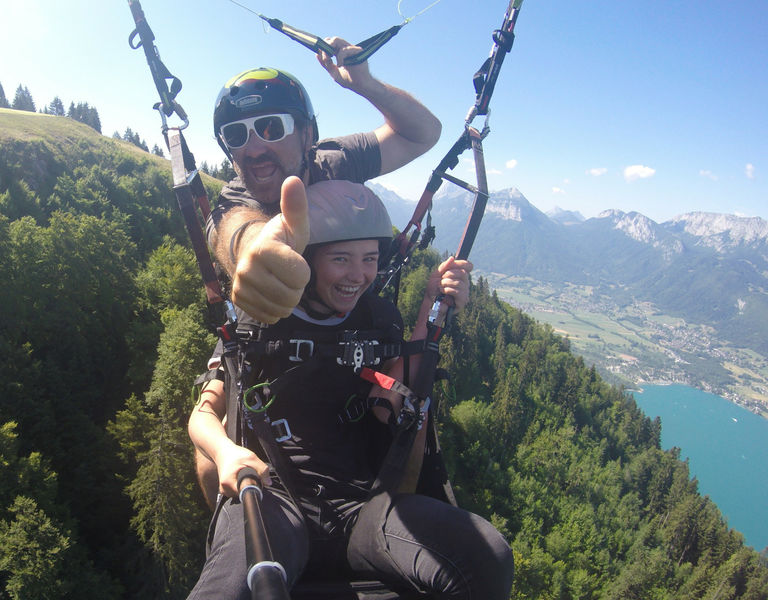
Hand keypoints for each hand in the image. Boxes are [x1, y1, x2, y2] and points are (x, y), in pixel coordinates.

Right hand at [216, 443, 271, 496]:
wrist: (222, 452)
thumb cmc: (235, 454)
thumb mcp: (251, 458)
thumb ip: (262, 470)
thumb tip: (268, 483)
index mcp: (228, 482)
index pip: (245, 493)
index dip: (254, 487)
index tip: (255, 479)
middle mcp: (224, 489)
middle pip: (244, 493)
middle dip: (250, 484)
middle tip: (249, 472)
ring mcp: (224, 490)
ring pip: (241, 493)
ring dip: (246, 485)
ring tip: (243, 473)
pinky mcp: (225, 489)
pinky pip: (237, 491)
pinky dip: (241, 485)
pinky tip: (240, 476)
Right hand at [232, 177, 310, 322]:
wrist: (255, 252)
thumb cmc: (282, 239)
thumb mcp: (294, 224)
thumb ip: (296, 206)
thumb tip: (293, 180)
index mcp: (263, 248)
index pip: (301, 276)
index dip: (304, 271)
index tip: (295, 260)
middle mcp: (246, 268)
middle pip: (291, 296)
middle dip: (296, 288)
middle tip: (288, 274)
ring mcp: (240, 286)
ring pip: (281, 309)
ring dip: (287, 300)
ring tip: (280, 282)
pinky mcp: (238, 300)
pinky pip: (270, 317)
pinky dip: (275, 309)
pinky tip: (271, 293)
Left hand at [316, 37, 374, 91]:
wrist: (361, 85)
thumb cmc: (349, 80)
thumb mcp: (333, 72)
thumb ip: (326, 64)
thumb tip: (317, 54)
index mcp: (339, 53)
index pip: (329, 44)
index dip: (322, 47)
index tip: (319, 54)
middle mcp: (345, 48)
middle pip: (332, 39)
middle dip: (325, 47)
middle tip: (325, 58)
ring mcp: (351, 48)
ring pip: (336, 40)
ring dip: (329, 49)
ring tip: (329, 61)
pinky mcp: (357, 50)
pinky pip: (343, 50)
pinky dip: (339, 58)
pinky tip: (340, 65)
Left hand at [426, 257, 472, 311]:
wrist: (429, 301)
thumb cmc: (434, 288)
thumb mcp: (437, 274)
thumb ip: (444, 266)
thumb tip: (452, 258)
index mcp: (460, 275)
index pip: (468, 266)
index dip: (462, 263)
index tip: (452, 265)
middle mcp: (465, 283)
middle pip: (463, 273)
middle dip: (450, 274)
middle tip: (442, 278)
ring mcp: (465, 292)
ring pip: (460, 283)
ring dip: (447, 283)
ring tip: (440, 286)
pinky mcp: (462, 301)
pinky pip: (458, 292)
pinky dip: (448, 290)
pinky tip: (443, 292)